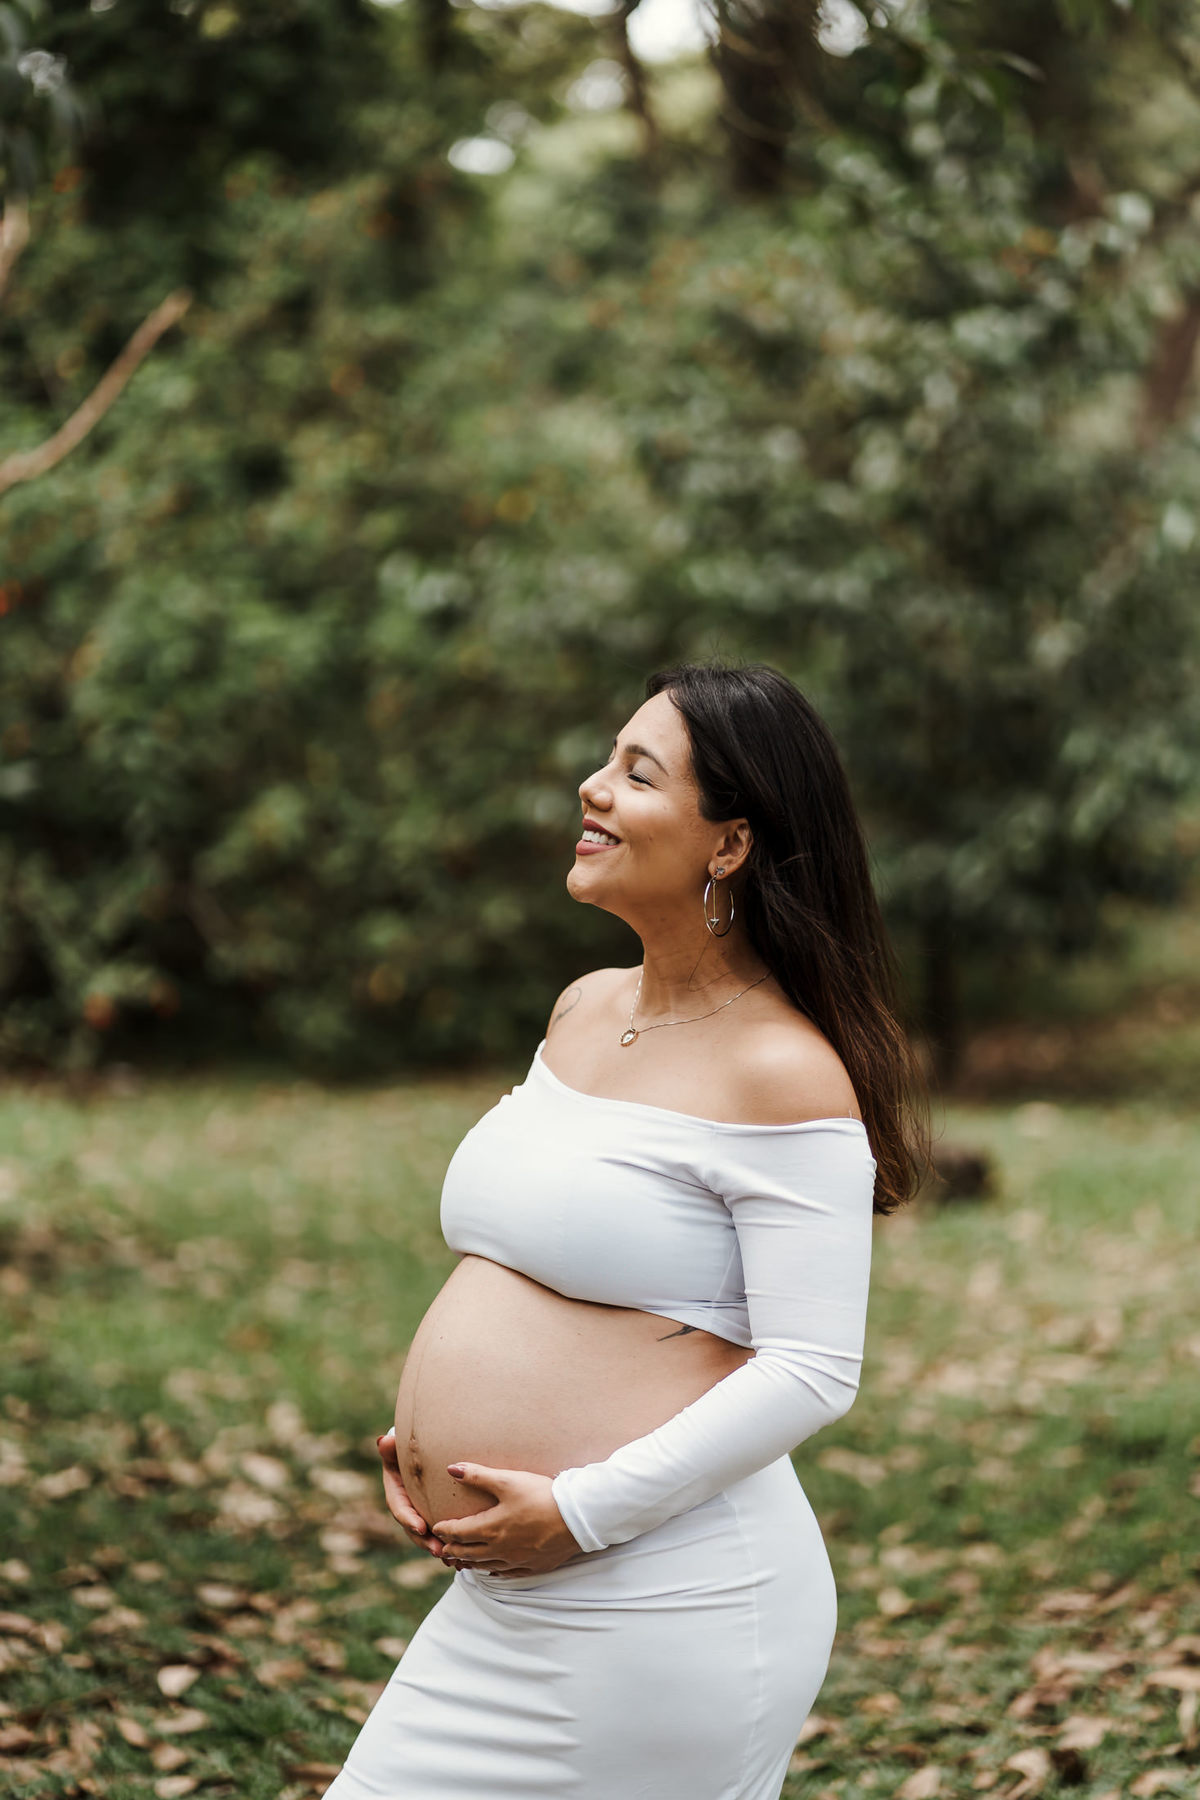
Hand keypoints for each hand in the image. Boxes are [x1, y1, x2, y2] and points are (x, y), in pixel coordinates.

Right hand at [377, 1428, 444, 1557]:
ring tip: (452, 1559)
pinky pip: (440, 1537)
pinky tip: (461, 1561)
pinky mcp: (434, 1520)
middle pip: (414, 1529)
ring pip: (427, 1537)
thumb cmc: (410, 1452)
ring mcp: (420, 1517)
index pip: (400, 1508)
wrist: (425, 1458)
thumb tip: (384, 1441)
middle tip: (438, 1550)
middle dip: (425, 1541)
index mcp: (397, 1494)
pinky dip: (449, 1549)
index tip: (420, 1527)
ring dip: (438, 1549)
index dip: (409, 1519)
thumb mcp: (400, 1449)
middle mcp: (407, 1509)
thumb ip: (392, 1448)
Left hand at [432, 1463, 582, 1577]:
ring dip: (469, 1562)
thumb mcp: (508, 1480)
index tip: (436, 1528)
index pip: (458, 1533)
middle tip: (442, 1547)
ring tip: (460, 1561)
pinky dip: (494, 1571)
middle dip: (453, 1549)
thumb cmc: (541, 1495)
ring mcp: (516, 1560)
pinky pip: (507, 1573)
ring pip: (485, 1565)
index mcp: (491, 1528)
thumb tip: (451, 1469)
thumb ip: (478, 1476)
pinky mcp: (533, 1566)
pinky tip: (493, 1569)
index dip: (444, 1530)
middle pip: (468, 1553)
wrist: (576, 1517)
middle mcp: (500, 1549)